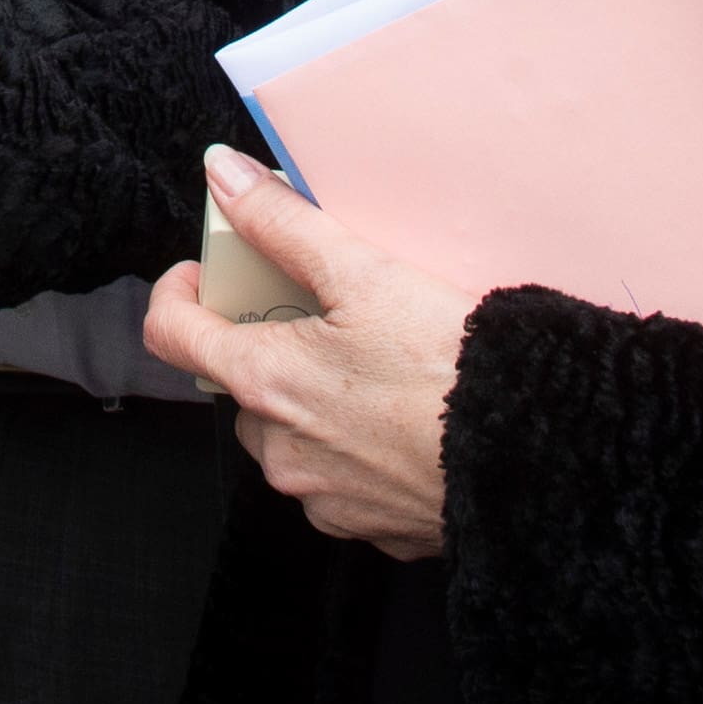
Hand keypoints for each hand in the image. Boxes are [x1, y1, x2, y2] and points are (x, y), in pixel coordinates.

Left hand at [144, 148, 465, 559]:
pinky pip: (339, 480)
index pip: (171, 336)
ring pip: (289, 436)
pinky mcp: (369, 526)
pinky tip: (401, 421)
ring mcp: (322, 497)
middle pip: (240, 386)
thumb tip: (224, 176)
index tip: (204, 275)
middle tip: (320, 316)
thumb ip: (283, 222)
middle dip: (267, 348)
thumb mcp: (364, 272)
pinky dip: (356, 448)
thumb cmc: (449, 364)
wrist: (531, 455)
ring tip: (372, 369)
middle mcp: (280, 451)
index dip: (178, 294)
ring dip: (310, 403)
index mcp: (265, 383)